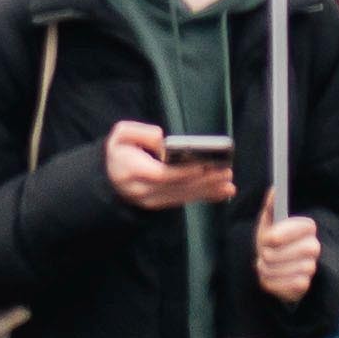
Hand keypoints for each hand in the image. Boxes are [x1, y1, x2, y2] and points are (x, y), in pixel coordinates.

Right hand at [104, 121, 235, 213]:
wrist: (110, 177)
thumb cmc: (120, 151)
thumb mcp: (121, 135)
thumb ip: (140, 133)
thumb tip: (162, 140)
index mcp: (133, 170)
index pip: (162, 174)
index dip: (183, 172)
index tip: (203, 166)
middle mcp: (143, 190)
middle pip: (177, 187)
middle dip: (203, 181)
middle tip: (225, 173)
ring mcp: (152, 200)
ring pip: (183, 196)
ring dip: (208, 191)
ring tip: (228, 184)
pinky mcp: (161, 204)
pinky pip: (184, 201)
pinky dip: (205, 197)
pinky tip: (223, 193)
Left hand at [252, 210, 320, 303]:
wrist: (275, 269)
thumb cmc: (270, 243)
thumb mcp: (268, 223)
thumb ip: (270, 206)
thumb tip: (274, 190)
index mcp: (307, 227)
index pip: (297, 228)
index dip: (279, 234)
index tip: (267, 239)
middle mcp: (314, 246)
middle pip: (286, 251)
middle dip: (268, 254)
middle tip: (263, 255)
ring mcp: (311, 267)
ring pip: (283, 269)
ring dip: (267, 269)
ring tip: (265, 266)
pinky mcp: (305, 285)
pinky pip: (284, 285)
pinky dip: (271, 282)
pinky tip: (271, 277)